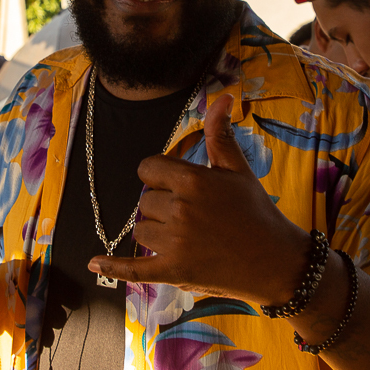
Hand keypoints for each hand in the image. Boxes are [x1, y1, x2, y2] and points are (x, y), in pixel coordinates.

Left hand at [89, 95, 308, 305]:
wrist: (276, 261)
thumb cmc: (257, 212)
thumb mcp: (238, 170)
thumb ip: (220, 135)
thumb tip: (223, 97)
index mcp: (192, 180)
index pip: (148, 169)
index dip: (159, 176)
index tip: (176, 184)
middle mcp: (179, 209)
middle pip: (145, 202)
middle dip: (163, 207)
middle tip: (196, 216)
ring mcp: (175, 243)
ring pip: (142, 231)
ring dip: (157, 233)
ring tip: (191, 238)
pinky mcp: (174, 272)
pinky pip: (134, 269)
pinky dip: (114, 267)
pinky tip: (93, 263)